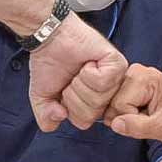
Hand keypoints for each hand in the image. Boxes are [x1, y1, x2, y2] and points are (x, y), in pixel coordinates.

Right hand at [28, 13, 128, 130]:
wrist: (51, 38)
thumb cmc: (50, 64)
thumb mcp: (42, 98)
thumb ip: (46, 116)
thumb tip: (60, 116)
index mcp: (94, 104)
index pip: (84, 122)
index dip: (68, 108)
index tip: (64, 90)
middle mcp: (107, 94)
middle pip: (92, 114)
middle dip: (73, 96)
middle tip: (71, 78)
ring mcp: (115, 80)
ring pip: (98, 98)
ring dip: (79, 83)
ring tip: (79, 69)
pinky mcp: (118, 65)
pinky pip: (103, 82)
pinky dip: (89, 72)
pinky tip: (88, 63)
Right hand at [104, 64, 161, 141]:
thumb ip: (138, 127)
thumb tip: (115, 123)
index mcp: (145, 78)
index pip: (118, 105)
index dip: (132, 118)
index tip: (150, 118)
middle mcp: (136, 71)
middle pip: (113, 102)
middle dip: (127, 116)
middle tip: (149, 116)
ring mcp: (132, 75)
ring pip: (112, 103)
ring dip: (127, 114)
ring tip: (147, 112)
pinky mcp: (130, 82)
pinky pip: (116, 101)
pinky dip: (127, 111)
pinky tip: (142, 109)